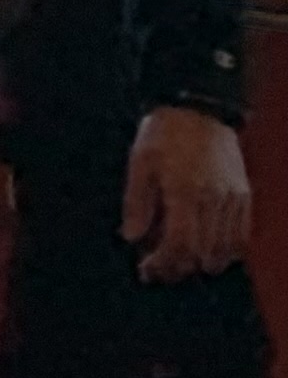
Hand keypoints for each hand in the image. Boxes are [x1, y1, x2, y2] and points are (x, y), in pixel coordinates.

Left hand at [124, 107, 253, 280]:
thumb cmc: (165, 134)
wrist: (200, 108)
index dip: (163, 264)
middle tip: (159, 269)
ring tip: (179, 260)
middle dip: (179, 268)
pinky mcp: (245, 196)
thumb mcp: (140, 162)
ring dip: (202, 262)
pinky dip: (225, 251)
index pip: (180, 245)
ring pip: (225, 251)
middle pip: (203, 254)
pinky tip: (206, 249)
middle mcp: (215, 200)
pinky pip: (241, 237)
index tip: (146, 269)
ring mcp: (234, 199)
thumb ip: (136, 203)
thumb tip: (132, 238)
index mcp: (186, 192)